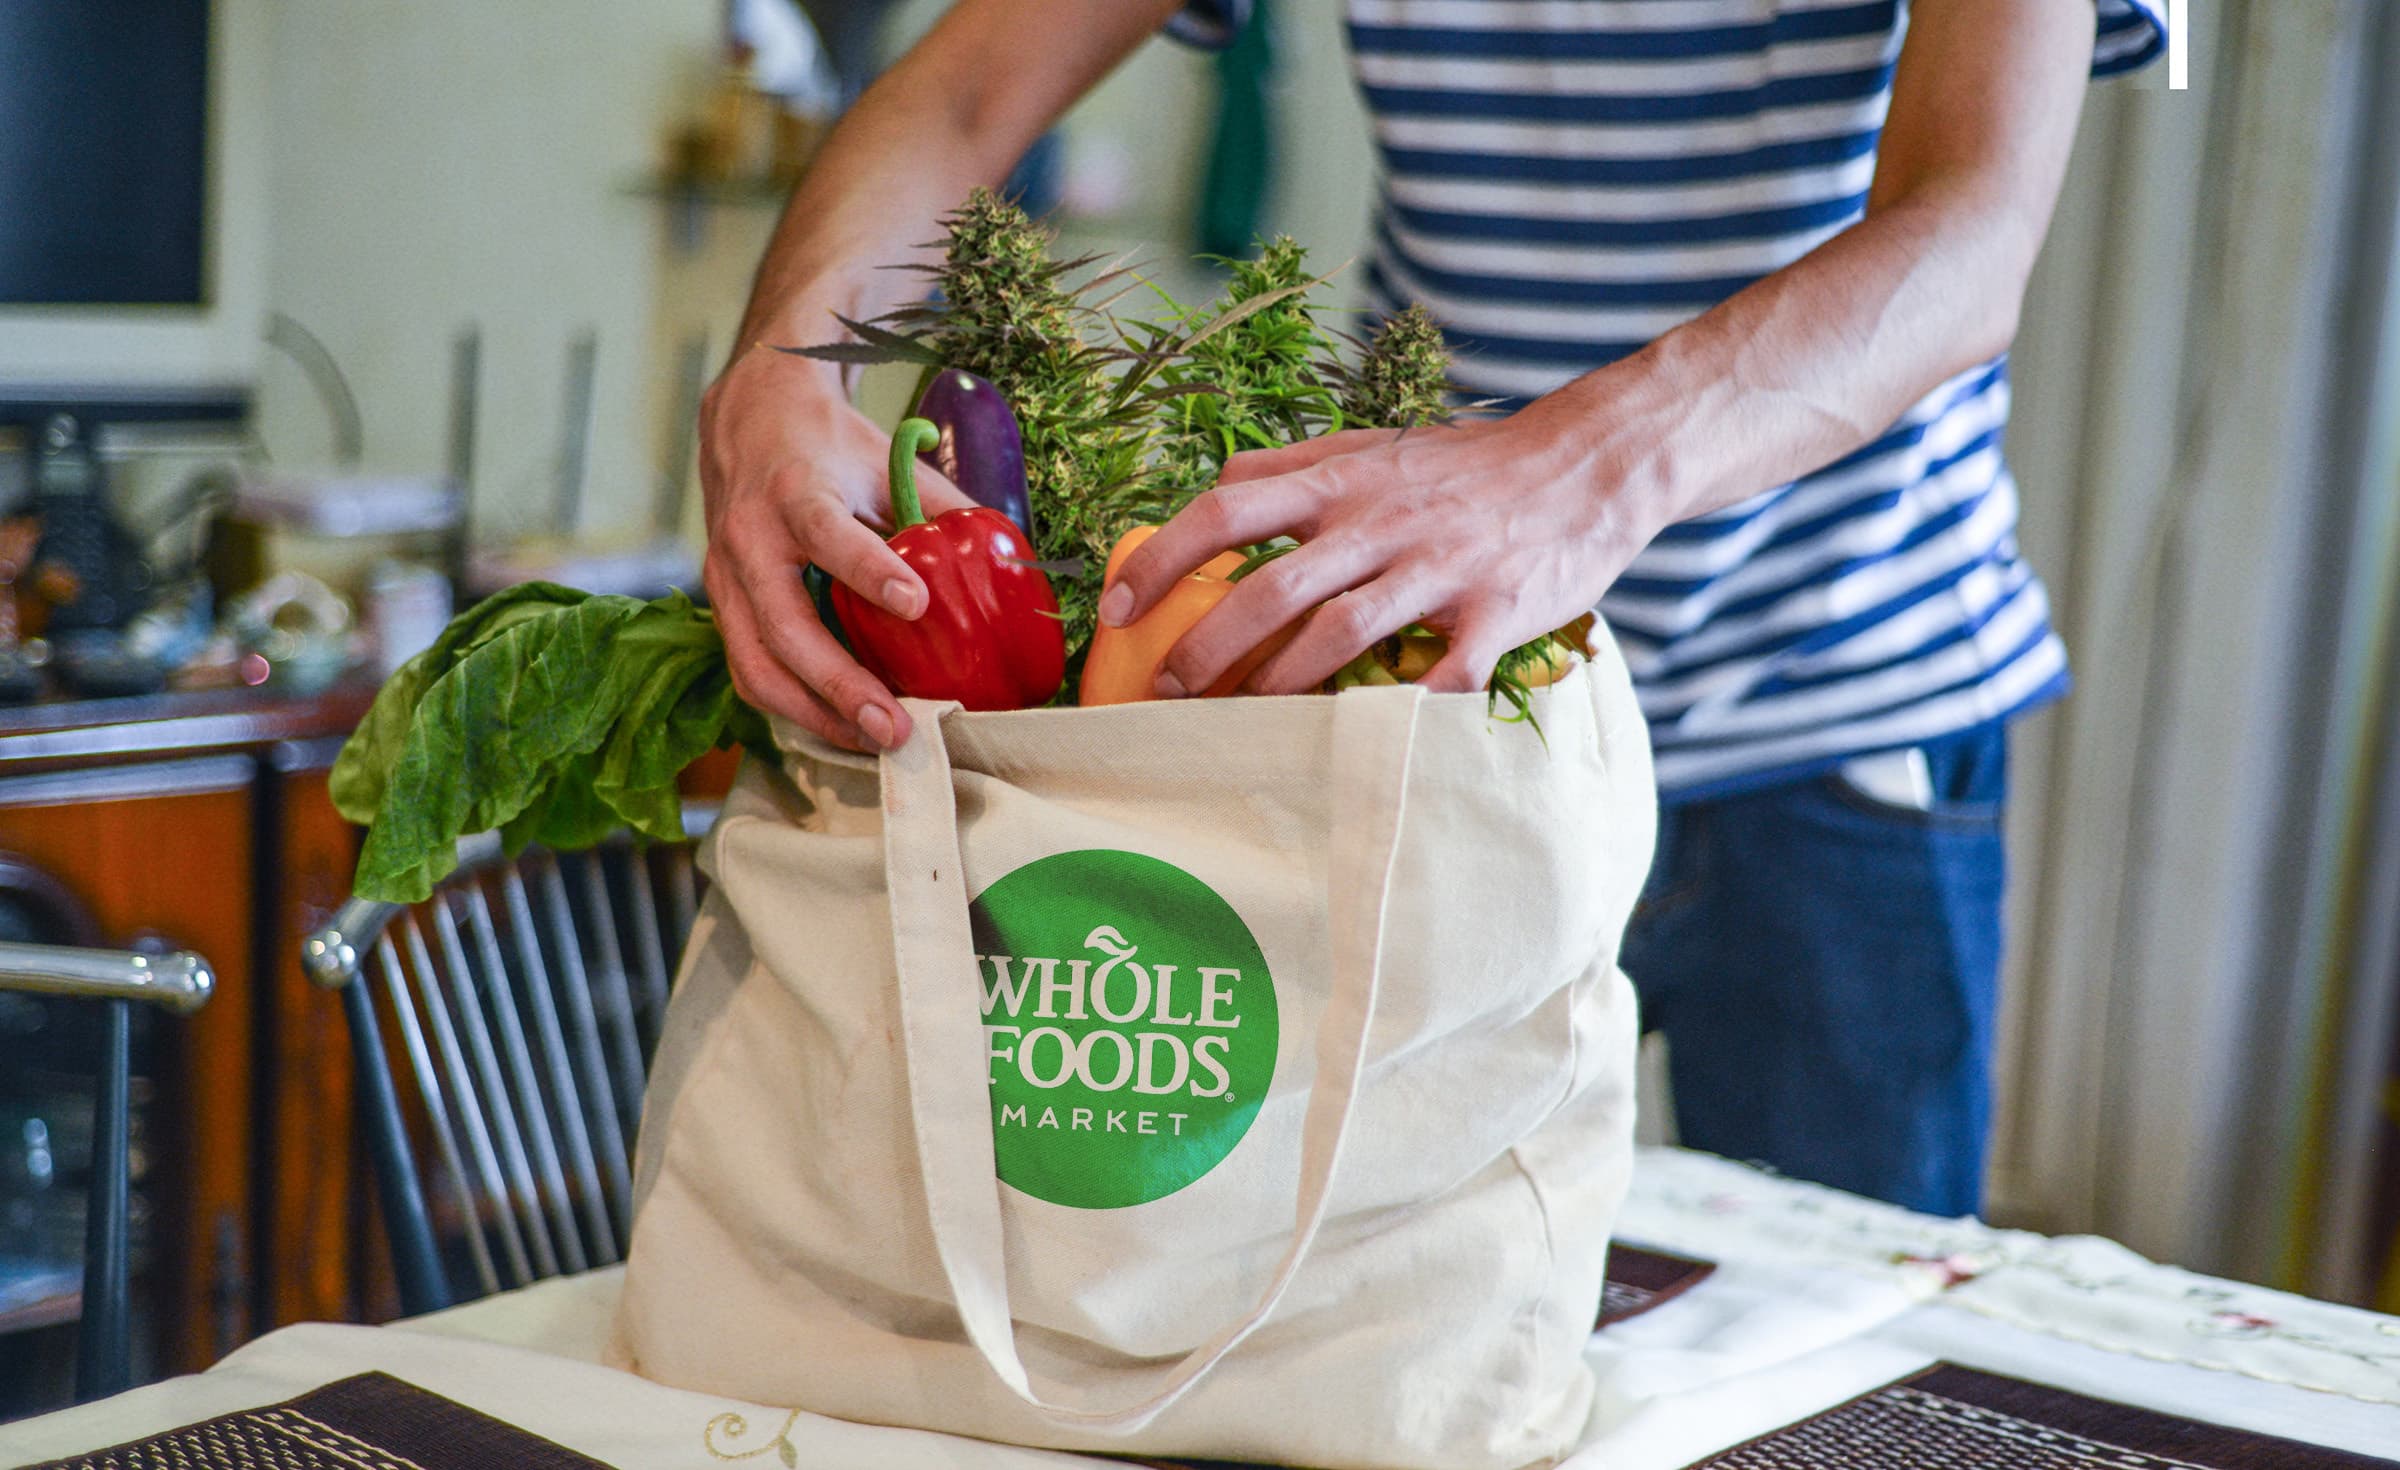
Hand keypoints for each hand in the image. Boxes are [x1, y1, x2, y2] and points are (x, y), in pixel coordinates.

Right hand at [700, 344, 972, 749]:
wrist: (750, 421)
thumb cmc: (827, 447)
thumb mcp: (884, 461)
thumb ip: (937, 510)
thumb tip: (1006, 563)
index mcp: (796, 491)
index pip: (828, 533)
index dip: (869, 571)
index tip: (916, 605)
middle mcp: (750, 538)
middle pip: (784, 625)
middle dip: (840, 685)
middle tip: (895, 726)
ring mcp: (727, 578)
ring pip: (757, 664)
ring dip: (816, 714)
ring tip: (873, 742)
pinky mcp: (724, 607)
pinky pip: (750, 671)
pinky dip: (795, 708)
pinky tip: (841, 726)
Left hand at [1098, 401, 1666, 696]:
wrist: (1586, 462)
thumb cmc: (1466, 464)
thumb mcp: (1372, 446)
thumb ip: (1292, 464)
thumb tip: (1214, 483)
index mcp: (1341, 481)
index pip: (1227, 510)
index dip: (1162, 560)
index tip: (1116, 608)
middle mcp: (1381, 521)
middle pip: (1271, 587)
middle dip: (1208, 647)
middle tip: (1168, 692)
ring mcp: (1438, 567)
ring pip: (1341, 632)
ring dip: (1281, 685)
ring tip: (1241, 722)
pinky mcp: (1494, 611)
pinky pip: (1441, 673)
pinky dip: (1402, 711)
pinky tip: (1366, 741)